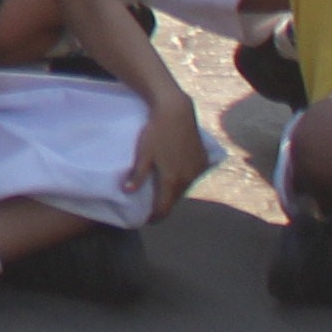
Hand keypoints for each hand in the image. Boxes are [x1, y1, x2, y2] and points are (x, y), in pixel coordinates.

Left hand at [135, 88, 211, 209]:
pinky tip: (176, 175)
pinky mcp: (203, 160)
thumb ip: (137, 175)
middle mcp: (188, 178)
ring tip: (163, 191)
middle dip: (164, 204)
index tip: (147, 219)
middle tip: (152, 204)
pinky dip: (185, 179)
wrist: (176, 112)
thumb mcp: (143, 154)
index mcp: (172, 180)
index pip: (164, 208)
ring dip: (175, 191)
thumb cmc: (156, 132)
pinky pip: (193, 176)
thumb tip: (127, 192)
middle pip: (175, 199)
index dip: (155, 217)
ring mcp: (198, 169)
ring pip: (185, 188)